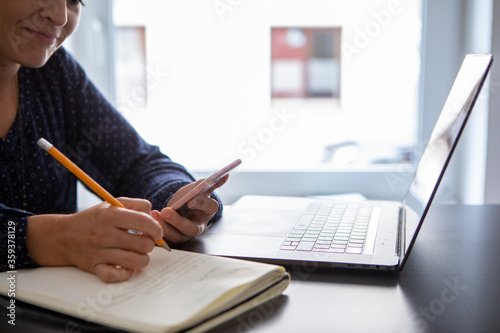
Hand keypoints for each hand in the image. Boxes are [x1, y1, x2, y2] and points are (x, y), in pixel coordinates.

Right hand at [26, 198, 162, 282]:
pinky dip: (126, 273)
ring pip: (136, 261)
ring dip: (142, 259)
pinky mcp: (96, 268)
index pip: (144, 222)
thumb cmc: (94, 219)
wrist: (64, 236)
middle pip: (143, 244)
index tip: (156, 232)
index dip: (156, 228)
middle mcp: (105, 234)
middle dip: (150, 244)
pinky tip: (127, 266)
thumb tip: (154, 216)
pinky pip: (117, 276)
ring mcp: (100, 253)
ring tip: (137, 253)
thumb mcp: (112, 204)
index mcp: (110, 216)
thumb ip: (136, 205)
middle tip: (144, 242)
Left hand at [152, 175, 227, 244]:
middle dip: (178, 221)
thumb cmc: (192, 197)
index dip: (200, 204)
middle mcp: (199, 226)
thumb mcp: (200, 187)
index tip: (190, 201)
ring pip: (178, 235)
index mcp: (208, 211)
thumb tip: (225, 174)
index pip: (208, 208)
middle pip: (192, 228)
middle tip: (166, 211)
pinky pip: (167, 237)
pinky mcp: (175, 238)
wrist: (180, 206)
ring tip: (156, 214)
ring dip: (165, 226)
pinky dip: (159, 228)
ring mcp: (186, 234)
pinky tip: (152, 217)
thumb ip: (211, 182)